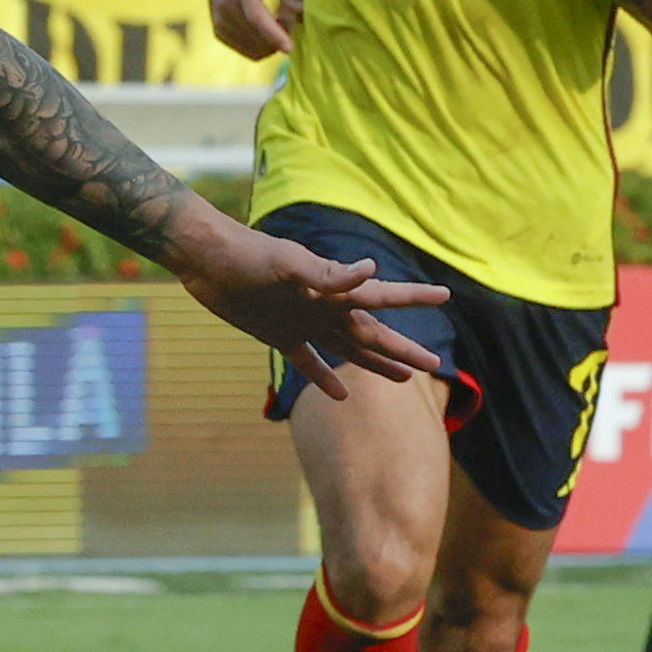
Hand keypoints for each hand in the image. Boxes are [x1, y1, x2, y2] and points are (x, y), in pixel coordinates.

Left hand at [174, 222, 445, 400]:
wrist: (206, 260)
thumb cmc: (248, 255)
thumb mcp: (286, 263)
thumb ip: (326, 272)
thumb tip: (371, 269)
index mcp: (332, 289)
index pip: (382, 296)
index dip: (413, 297)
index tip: (445, 295)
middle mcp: (323, 307)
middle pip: (371, 333)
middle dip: (403, 348)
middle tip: (435, 364)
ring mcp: (303, 322)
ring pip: (347, 349)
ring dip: (374, 363)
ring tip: (404, 378)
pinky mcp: (278, 335)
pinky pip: (307, 362)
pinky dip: (324, 377)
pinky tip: (342, 396)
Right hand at [205, 0, 302, 57]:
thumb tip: (302, 11)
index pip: (256, 17)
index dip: (273, 34)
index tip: (289, 47)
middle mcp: (226, 8)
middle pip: (256, 36)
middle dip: (278, 39)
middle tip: (289, 24)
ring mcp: (220, 22)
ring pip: (252, 48)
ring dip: (270, 46)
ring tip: (277, 27)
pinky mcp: (219, 33)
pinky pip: (246, 51)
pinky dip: (260, 48)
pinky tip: (265, 34)